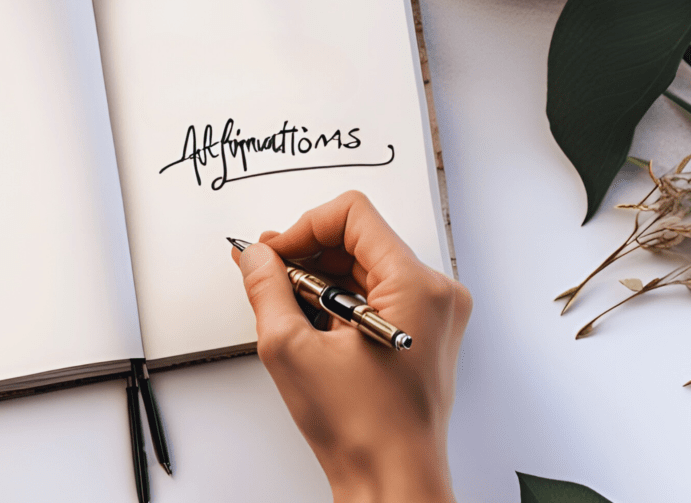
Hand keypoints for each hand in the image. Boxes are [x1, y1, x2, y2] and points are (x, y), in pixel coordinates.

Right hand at [234, 191, 470, 502]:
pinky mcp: (424, 330)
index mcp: (416, 286)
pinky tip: (314, 329)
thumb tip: (255, 256)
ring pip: (365, 266)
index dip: (304, 227)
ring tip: (290, 312)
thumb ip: (266, 288)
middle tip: (270, 278)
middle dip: (308, 256)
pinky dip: (339, 301)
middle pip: (359, 239)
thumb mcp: (291, 350)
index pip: (353, 214)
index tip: (274, 253)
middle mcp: (435, 292)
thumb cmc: (364, 433)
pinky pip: (376, 292)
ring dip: (320, 281)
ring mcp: (434, 313)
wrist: (394, 482)